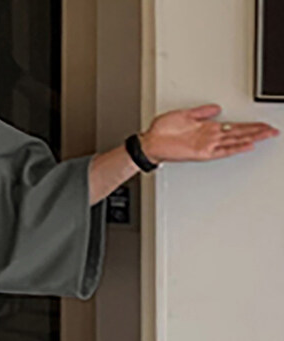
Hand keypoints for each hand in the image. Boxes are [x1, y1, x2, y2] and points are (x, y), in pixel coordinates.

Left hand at [139, 104, 279, 163]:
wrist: (149, 142)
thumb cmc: (162, 131)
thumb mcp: (185, 115)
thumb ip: (202, 112)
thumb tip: (216, 108)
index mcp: (207, 128)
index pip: (235, 126)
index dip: (250, 125)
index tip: (263, 124)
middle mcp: (208, 137)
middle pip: (239, 133)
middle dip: (257, 131)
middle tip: (273, 130)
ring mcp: (205, 145)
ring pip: (234, 141)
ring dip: (251, 138)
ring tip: (266, 135)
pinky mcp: (200, 152)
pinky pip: (221, 151)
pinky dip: (234, 148)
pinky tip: (245, 146)